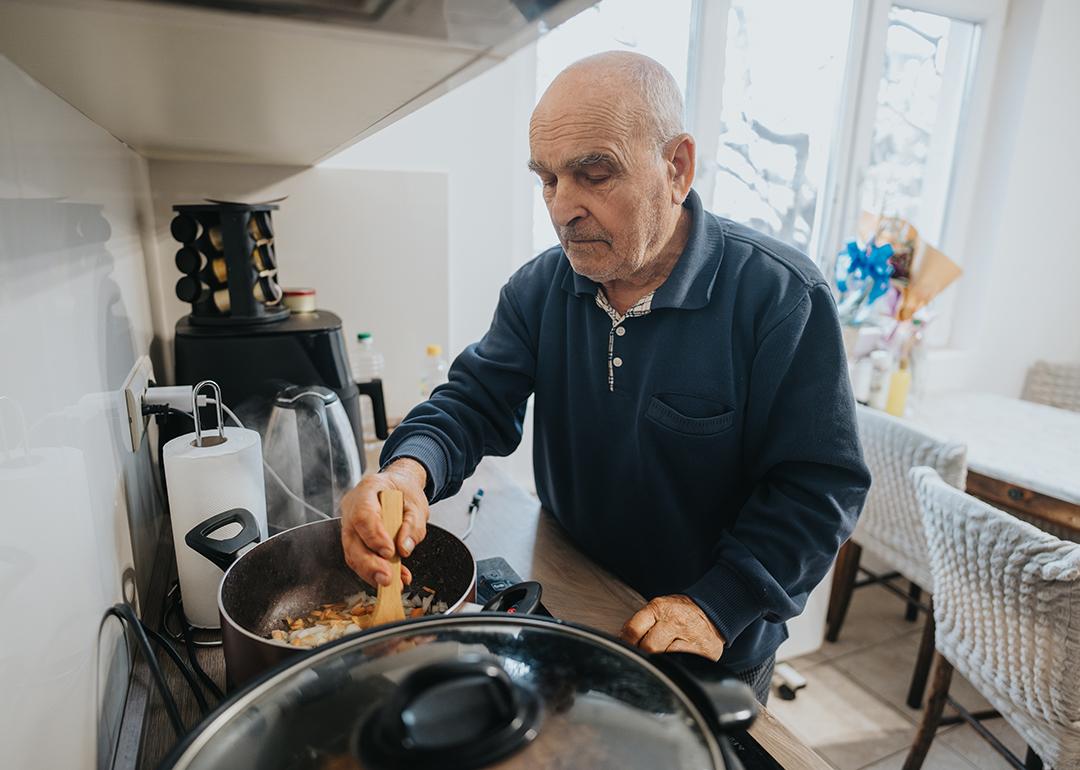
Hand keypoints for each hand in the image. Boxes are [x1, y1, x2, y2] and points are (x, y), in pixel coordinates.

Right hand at [340, 458, 428, 587]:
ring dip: (371, 573)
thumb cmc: (404, 492)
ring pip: (353, 554)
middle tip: (387, 578)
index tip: (389, 552)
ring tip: (392, 583)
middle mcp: (352, 508)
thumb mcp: (417, 504)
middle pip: (352, 540)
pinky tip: (394, 578)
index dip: (374, 536)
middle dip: (369, 564)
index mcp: (367, 490)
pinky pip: (360, 559)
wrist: (398, 488)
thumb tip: (404, 548)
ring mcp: (349, 525)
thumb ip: (413, 525)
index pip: (363, 515)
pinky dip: (375, 572)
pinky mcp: (354, 540)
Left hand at [619, 595, 725, 660]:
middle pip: (648, 647)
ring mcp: (690, 636)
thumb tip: (619, 642)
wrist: (712, 611)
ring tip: (661, 657)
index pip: (633, 630)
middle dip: (643, 654)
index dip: (625, 643)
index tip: (625, 649)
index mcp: (660, 608)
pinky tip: (675, 662)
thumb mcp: (658, 609)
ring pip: (664, 658)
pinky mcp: (703, 651)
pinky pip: (682, 663)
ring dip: (659, 660)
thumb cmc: (679, 613)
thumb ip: (640, 623)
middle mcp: (675, 620)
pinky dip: (675, 665)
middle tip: (644, 655)